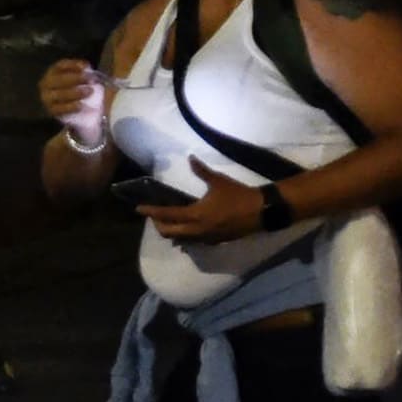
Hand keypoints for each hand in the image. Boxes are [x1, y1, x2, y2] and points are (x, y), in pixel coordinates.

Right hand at [40, 57, 106, 145]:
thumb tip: (87, 68)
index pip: (60, 66)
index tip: (87, 66)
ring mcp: (47, 98)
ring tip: (90, 92)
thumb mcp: (81, 79)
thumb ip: (84, 73)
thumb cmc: (78, 90)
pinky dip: (71, 107)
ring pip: (59, 94)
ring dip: (75, 92)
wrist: (74, 111)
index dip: (73, 65)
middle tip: (91, 80)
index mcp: (53, 72)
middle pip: (59, 79)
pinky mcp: (51, 111)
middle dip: (76, 78)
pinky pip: (60, 109)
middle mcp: (46, 84)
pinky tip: (81, 105)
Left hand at [143, 157, 261, 241]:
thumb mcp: (218, 181)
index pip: (167, 214)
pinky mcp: (215, 241)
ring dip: (171, 232)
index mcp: (195, 214)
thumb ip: (201, 171)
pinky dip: (185, 236)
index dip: (151, 211)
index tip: (139, 209)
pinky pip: (194, 242)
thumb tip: (190, 158)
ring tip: (167, 222)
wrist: (262, 212)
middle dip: (158, 225)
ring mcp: (206, 238)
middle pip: (169, 232)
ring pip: (181, 239)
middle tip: (153, 216)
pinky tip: (186, 229)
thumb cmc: (238, 195)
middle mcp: (197, 230)